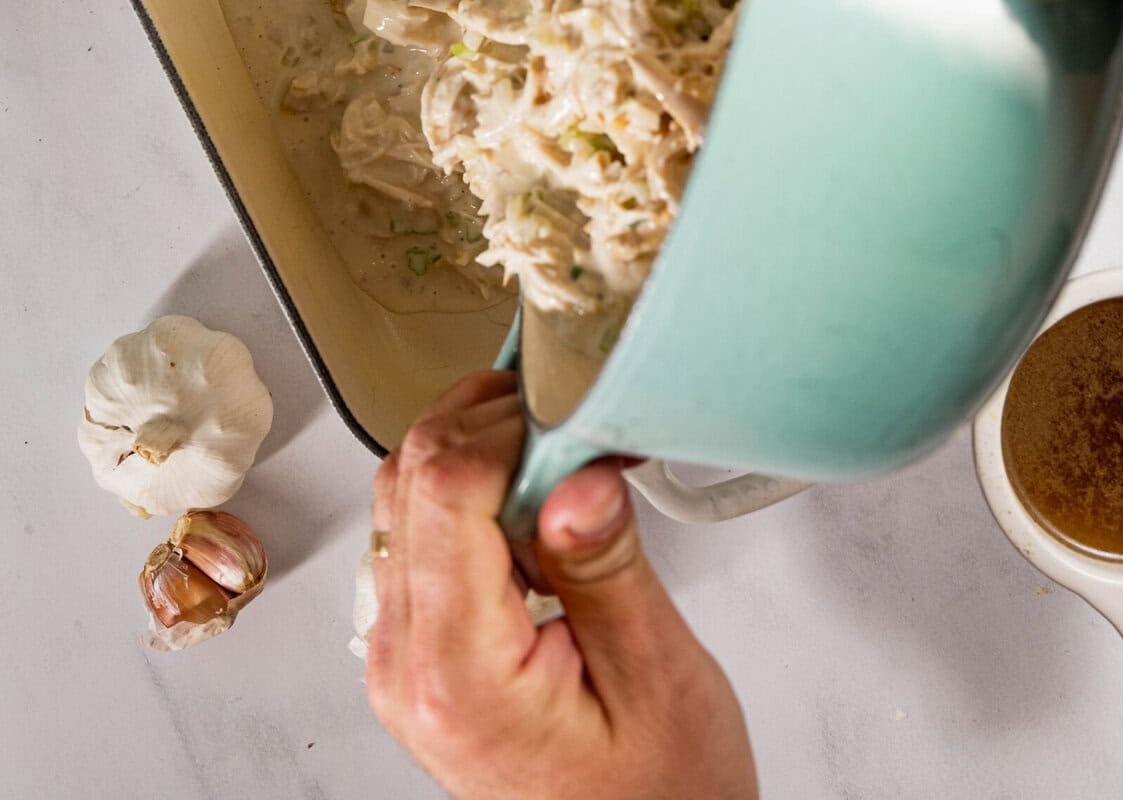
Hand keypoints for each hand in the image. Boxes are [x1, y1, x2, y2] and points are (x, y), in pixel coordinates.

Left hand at [366, 371, 756, 799]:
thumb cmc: (655, 795)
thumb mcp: (656, 675)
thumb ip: (605, 567)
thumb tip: (574, 474)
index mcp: (458, 675)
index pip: (443, 490)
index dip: (508, 429)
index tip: (575, 424)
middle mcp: (409, 664)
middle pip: (410, 476)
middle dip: (491, 423)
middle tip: (576, 428)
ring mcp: (403, 655)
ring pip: (403, 491)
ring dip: (478, 449)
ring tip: (563, 462)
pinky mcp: (419, 647)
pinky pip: (417, 531)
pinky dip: (469, 489)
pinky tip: (535, 504)